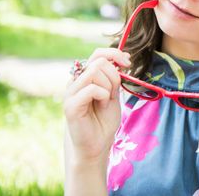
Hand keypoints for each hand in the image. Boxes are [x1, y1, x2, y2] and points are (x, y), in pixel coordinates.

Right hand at [64, 48, 130, 162]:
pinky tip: (101, 106)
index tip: (128, 63)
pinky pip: (92, 88)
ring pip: (95, 72)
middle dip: (114, 76)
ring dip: (109, 87)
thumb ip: (114, 76)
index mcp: (85, 77)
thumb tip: (125, 56)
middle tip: (114, 94)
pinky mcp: (70, 105)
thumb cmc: (104, 120)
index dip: (114, 54)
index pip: (97, 54)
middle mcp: (75, 81)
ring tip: (105, 101)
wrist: (97, 144)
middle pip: (99, 62)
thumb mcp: (113, 93)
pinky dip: (103, 95)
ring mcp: (71, 92)